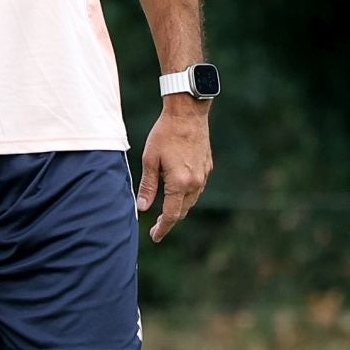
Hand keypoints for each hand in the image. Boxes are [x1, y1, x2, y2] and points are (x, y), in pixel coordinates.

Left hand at [135, 97, 211, 242]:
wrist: (187, 113)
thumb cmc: (165, 133)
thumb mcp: (150, 159)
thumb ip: (148, 186)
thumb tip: (142, 208)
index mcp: (179, 182)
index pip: (171, 215)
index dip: (162, 228)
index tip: (154, 236)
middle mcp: (195, 182)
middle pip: (182, 210)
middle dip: (169, 220)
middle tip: (156, 225)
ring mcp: (203, 175)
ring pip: (191, 200)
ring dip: (178, 207)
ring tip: (165, 207)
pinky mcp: (207, 166)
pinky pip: (197, 188)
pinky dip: (186, 194)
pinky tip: (177, 188)